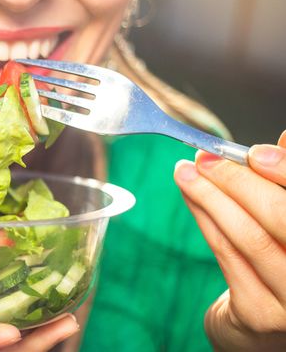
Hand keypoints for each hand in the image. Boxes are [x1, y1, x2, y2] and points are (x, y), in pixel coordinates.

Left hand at [174, 130, 285, 350]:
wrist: (267, 323)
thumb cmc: (283, 257)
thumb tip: (283, 139)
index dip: (285, 172)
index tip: (254, 152)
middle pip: (281, 218)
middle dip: (238, 181)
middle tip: (204, 158)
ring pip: (248, 237)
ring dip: (211, 197)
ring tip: (186, 172)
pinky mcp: (260, 313)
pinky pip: (226, 255)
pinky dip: (205, 220)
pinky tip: (191, 197)